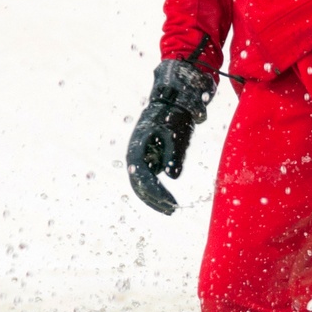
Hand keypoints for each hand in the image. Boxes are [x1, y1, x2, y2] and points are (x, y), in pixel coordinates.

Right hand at [127, 60, 215, 213]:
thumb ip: (174, 155)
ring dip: (154, 197)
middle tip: (171, 210)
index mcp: (137, 150)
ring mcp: (140, 157)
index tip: (170, 203)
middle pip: (139, 185)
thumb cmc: (173, 116)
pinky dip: (156, 189)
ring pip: (143, 183)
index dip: (155, 193)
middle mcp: (135, 156)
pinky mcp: (148, 157)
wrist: (171, 101)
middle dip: (154, 200)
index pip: (142, 178)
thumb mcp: (176, 134)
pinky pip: (149, 178)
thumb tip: (173, 175)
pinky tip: (168, 198)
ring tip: (171, 208)